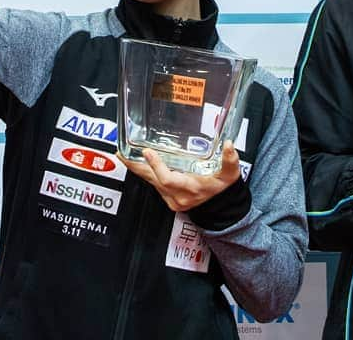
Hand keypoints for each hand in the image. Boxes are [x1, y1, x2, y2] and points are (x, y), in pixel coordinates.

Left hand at [118, 141, 240, 212]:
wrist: (220, 206)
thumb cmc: (222, 187)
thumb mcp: (230, 175)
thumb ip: (230, 160)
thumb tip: (229, 145)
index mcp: (191, 188)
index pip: (168, 180)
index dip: (157, 166)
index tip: (148, 152)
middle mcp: (178, 195)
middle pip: (152, 180)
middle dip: (136, 167)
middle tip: (122, 153)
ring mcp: (171, 197)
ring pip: (150, 181)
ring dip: (137, 168)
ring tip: (123, 154)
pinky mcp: (167, 196)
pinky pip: (152, 182)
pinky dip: (144, 171)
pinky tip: (134, 161)